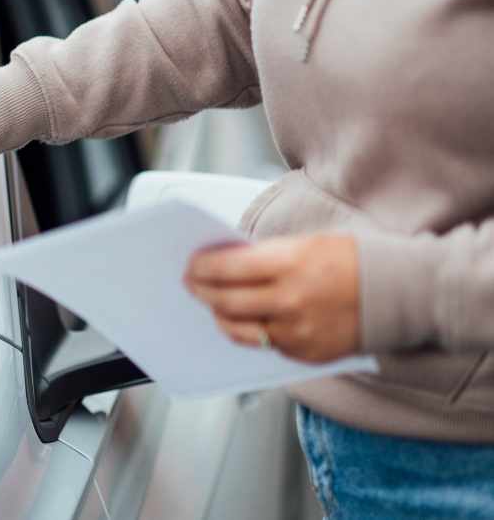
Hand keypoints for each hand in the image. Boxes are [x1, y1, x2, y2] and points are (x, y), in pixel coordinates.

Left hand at [185, 234, 361, 363]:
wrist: (403, 295)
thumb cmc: (355, 263)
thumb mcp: (308, 244)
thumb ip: (266, 255)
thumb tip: (227, 261)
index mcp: (290, 265)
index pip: (226, 269)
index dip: (202, 267)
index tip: (193, 264)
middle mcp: (289, 301)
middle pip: (225, 301)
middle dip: (201, 291)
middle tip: (192, 283)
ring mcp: (296, 331)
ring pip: (237, 329)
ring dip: (219, 315)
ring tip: (213, 303)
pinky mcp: (304, 353)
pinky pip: (264, 344)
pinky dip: (249, 331)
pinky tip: (244, 320)